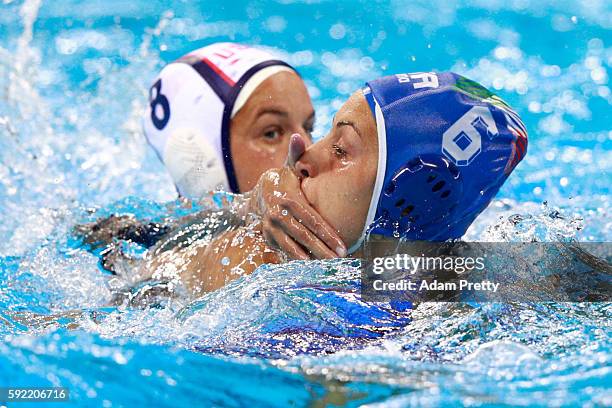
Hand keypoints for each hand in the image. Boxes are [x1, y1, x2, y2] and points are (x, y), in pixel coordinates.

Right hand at [245, 134, 346, 259]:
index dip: (327, 233)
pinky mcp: (268, 238)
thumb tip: (298, 135)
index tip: (342, 246)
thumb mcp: (288, 166)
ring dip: (310, 257)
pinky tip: (311, 267)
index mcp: (288, 198)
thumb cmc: (282, 180)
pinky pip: (284, 251)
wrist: (255, 195)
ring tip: (326, 266)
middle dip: (322, 249)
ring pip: (292, 247)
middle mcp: (278, 215)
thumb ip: (297, 154)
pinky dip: (297, 259)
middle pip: (303, 235)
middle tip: (339, 259)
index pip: (311, 219)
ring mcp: (271, 228)